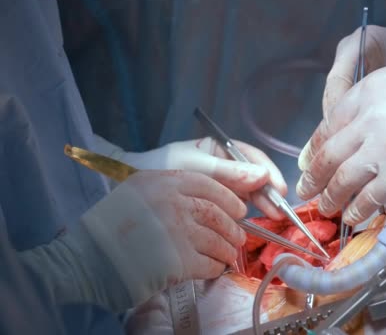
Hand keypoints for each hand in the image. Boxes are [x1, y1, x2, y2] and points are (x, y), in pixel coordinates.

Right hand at [84, 170, 247, 303]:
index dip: (228, 198)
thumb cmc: (108, 229)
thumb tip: (211, 204)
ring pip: (217, 239)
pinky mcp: (177, 260)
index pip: (208, 184)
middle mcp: (171, 202)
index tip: (238, 209)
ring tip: (228, 254)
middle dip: (232, 227)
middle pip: (217, 213)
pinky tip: (214, 268)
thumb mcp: (136, 194)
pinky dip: (215, 267)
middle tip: (237, 236)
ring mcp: (176, 231)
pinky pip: (209, 263)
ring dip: (227, 249)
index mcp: (160, 181)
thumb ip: (169, 193)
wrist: (83, 261)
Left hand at [123, 138, 287, 219]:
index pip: (251, 157)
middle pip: (255, 176)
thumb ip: (229, 172)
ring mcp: (221, 184)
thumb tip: (263, 176)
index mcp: (220, 149)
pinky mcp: (216, 202)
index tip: (278, 188)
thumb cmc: (163, 168)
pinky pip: (238, 204)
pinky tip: (256, 219)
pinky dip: (249, 212)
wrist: (132, 182)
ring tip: (274, 215)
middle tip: (280, 208)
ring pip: (250, 191)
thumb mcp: (197, 167)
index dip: (268, 171)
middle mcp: (225, 165)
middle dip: (269, 191)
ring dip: (263, 202)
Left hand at [297, 56, 385, 224]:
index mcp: (368, 90)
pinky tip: (354, 218)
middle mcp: (369, 118)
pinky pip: (369, 198)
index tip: (310, 160)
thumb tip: (359, 123)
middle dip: (313, 178)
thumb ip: (376, 97)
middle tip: (306, 191)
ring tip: (326, 208)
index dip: (315, 147)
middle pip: (328, 154)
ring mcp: (384, 147)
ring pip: (343, 179)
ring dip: (330, 199)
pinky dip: (357, 211)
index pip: (329, 123)